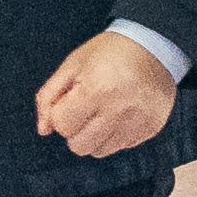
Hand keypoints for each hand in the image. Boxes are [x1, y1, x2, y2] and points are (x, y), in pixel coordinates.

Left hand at [34, 29, 179, 160]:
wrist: (153, 45)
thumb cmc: (110, 52)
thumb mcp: (72, 65)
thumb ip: (49, 97)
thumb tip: (43, 129)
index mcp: (97, 89)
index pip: (63, 126)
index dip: (61, 113)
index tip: (71, 100)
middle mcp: (120, 109)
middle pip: (79, 146)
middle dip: (75, 129)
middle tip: (85, 108)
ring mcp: (138, 121)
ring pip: (100, 151)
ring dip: (95, 135)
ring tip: (103, 110)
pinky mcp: (151, 128)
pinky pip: (122, 147)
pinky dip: (115, 135)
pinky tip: (120, 113)